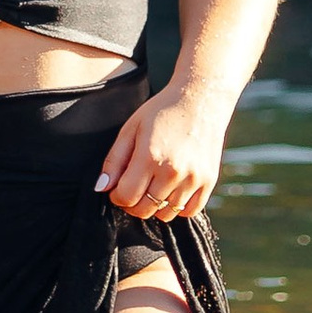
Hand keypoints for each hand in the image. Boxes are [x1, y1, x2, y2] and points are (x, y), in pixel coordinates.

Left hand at [96, 83, 227, 220]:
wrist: (200, 99)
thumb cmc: (162, 111)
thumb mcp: (131, 128)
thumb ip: (114, 160)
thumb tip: (102, 188)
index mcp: (150, 156)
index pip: (126, 196)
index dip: (117, 196)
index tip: (118, 188)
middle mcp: (173, 171)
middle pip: (145, 209)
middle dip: (133, 203)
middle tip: (133, 188)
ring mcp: (193, 178)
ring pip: (166, 214)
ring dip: (154, 205)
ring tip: (153, 185)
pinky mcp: (209, 181)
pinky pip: (189, 211)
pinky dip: (178, 208)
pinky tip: (171, 190)